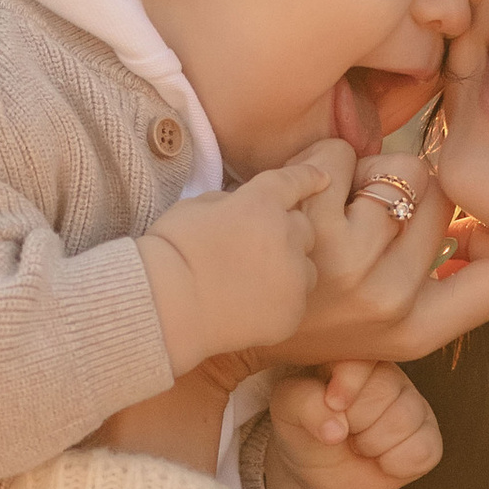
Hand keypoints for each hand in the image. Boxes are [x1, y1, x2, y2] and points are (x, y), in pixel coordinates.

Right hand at [136, 161, 329, 370]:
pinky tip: (251, 304)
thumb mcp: (195, 206)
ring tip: (254, 280)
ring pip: (306, 266)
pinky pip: (296, 299)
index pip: (295, 181)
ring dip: (289, 267)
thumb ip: (230, 202)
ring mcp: (293, 276)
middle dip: (287, 232)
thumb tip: (243, 207)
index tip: (323, 177)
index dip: (309, 178)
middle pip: (305, 227)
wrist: (165, 307)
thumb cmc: (169, 253)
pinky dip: (281, 299)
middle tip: (256, 248)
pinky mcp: (292, 311)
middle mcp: (286, 235)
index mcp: (260, 203)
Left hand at [261, 361, 443, 488]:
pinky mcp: (428, 437)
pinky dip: (395, 464)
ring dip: (371, 444)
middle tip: (342, 428)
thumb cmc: (303, 431)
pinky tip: (380, 459)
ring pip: (403, 421)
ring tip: (357, 443)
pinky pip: (422, 451)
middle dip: (355, 421)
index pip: (365, 357)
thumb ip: (305, 404)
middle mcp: (388, 373)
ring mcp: (413, 403)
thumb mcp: (286, 411)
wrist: (317, 476)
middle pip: (384, 391)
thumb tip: (338, 428)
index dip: (350, 383)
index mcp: (354, 353)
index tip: (333, 402)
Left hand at [267, 137, 488, 369]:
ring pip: (390, 166)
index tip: (460, 228)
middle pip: (441, 194)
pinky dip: (311, 161)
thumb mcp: (371, 327)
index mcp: (414, 332)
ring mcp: (349, 262)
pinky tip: (287, 198)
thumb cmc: (293, 309)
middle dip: (403, 183)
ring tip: (318, 206)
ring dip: (352, 171)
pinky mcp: (307, 220)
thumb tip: (484, 231)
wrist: (201, 313)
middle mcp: (390, 301)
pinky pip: (338, 153)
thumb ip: (429, 287)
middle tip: (359, 210)